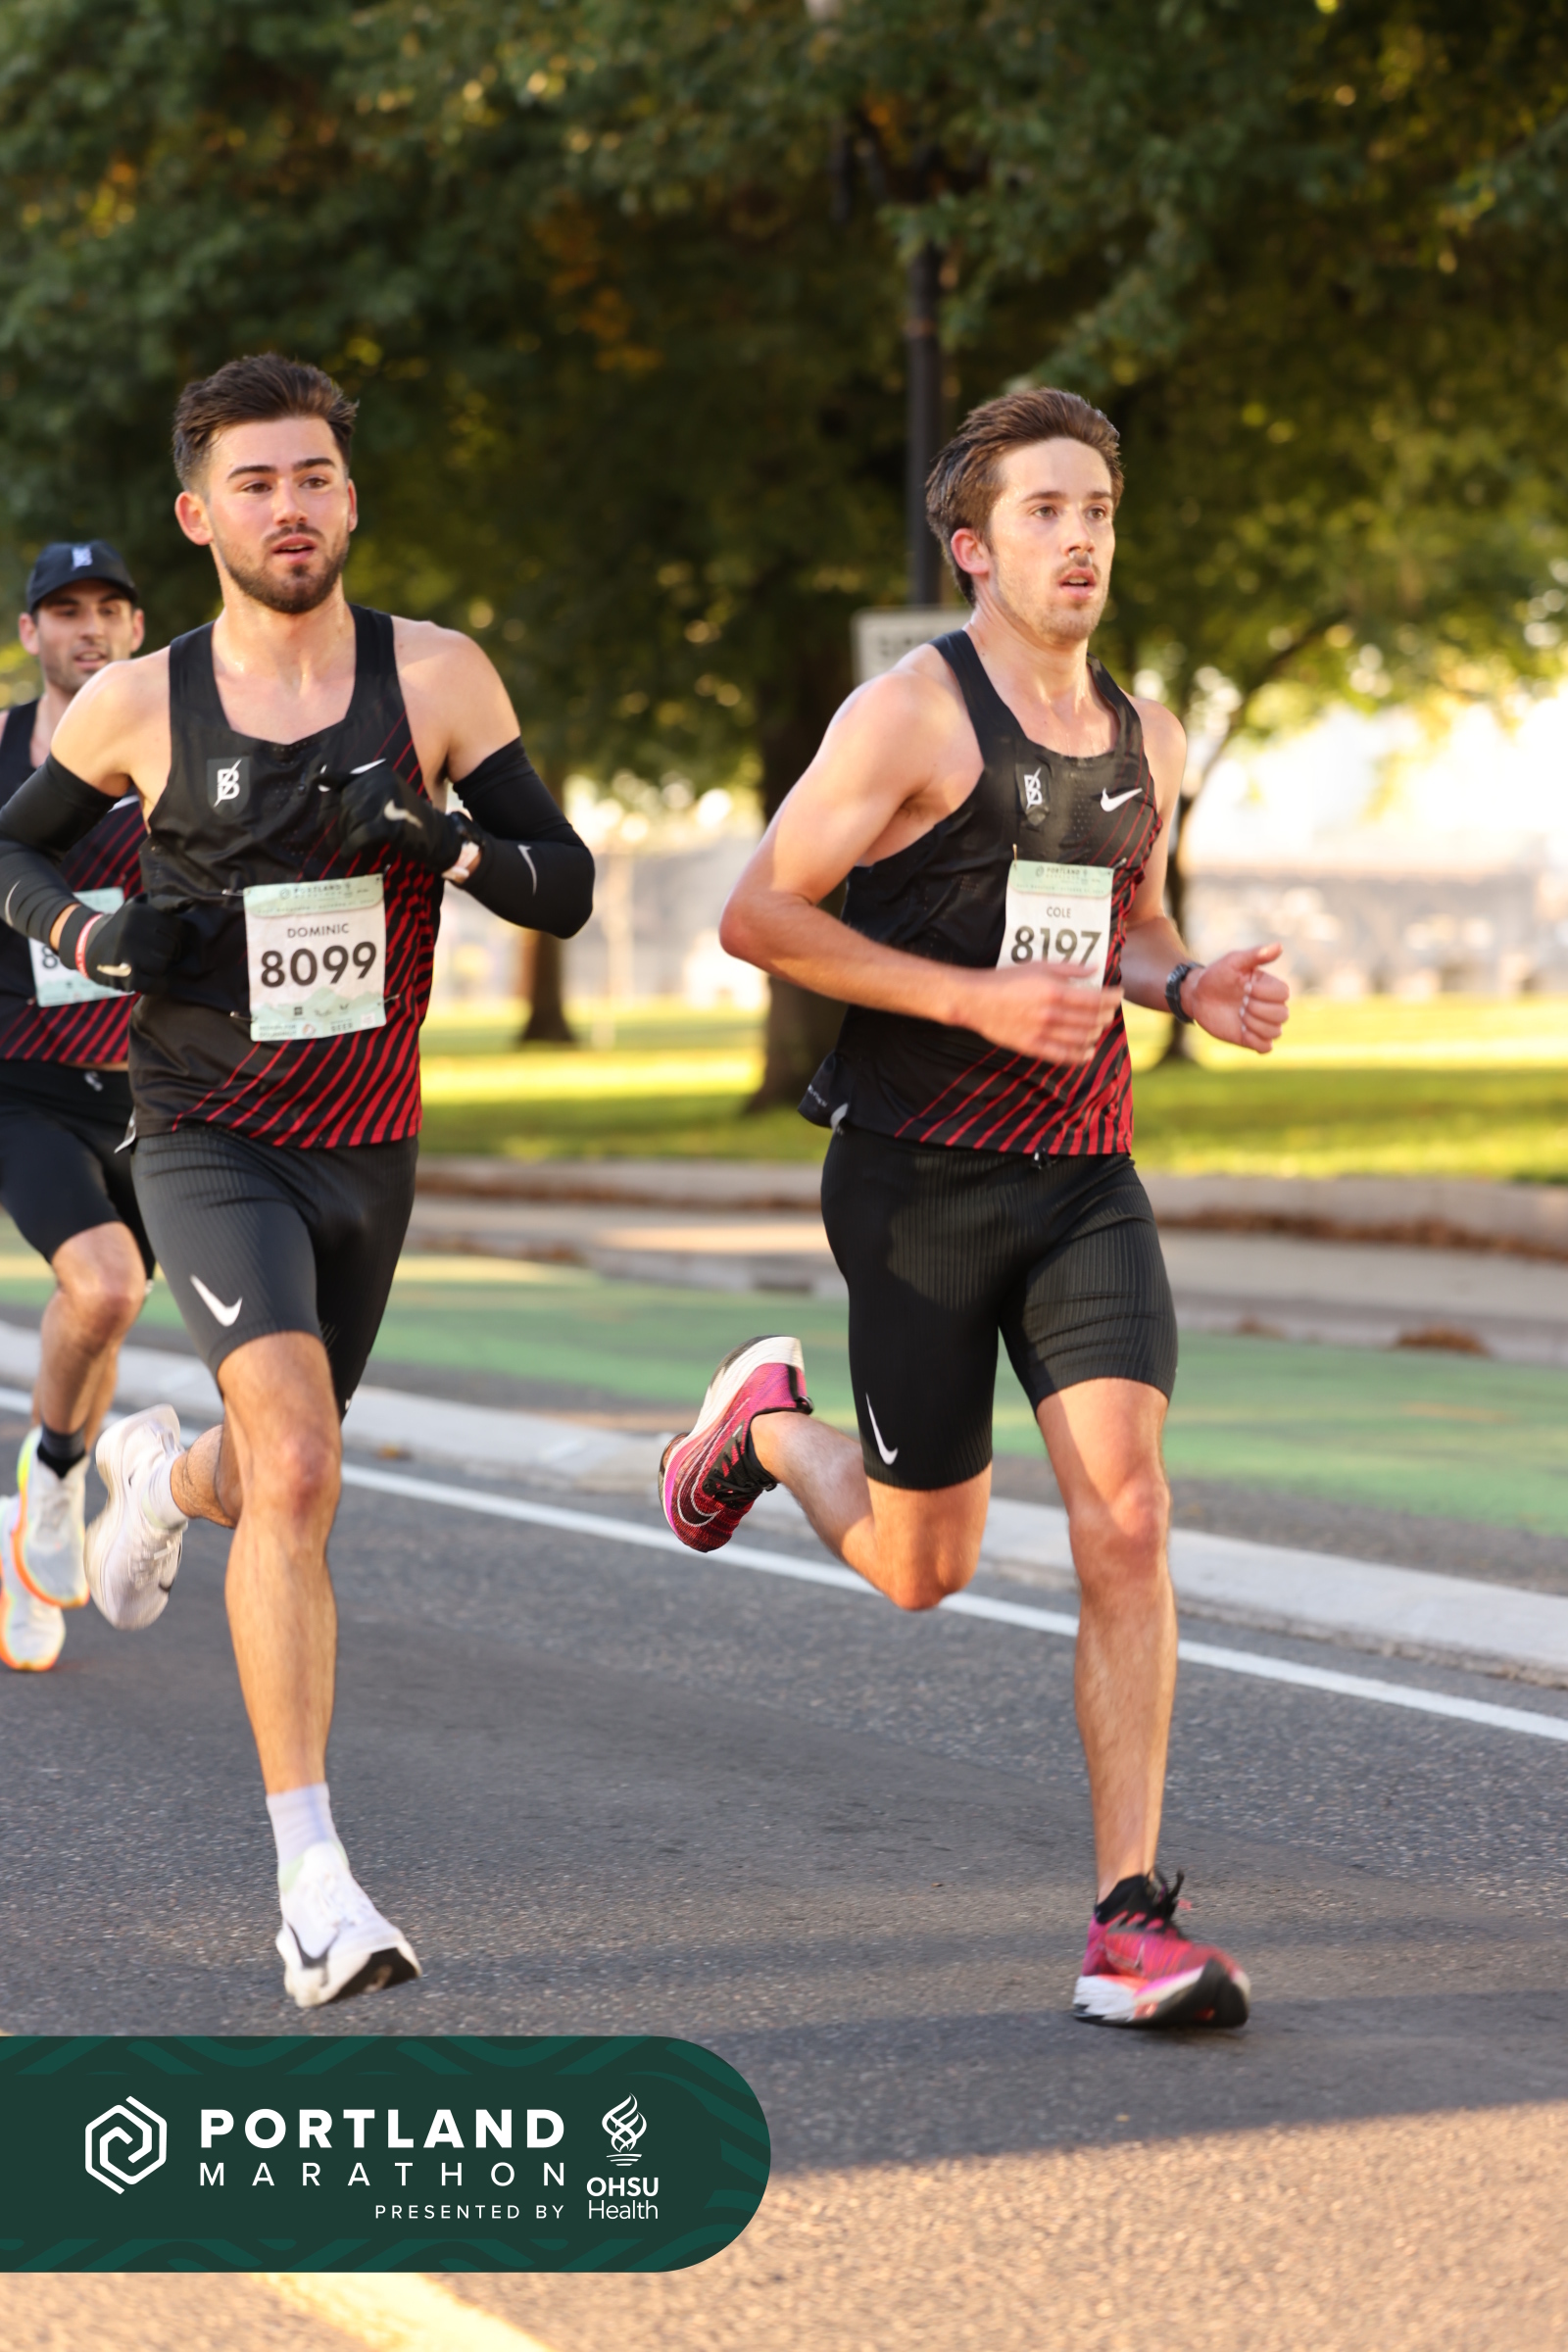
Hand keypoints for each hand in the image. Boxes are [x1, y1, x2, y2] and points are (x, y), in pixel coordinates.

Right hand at [77, 899, 191, 993]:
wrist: (85, 946)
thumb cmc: (122, 929)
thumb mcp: (134, 908)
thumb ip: (161, 905)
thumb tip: (187, 902)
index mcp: (139, 912)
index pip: (178, 929)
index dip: (173, 938)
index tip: (161, 940)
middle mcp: (133, 930)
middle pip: (172, 949)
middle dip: (165, 954)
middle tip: (149, 954)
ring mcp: (128, 952)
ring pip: (164, 966)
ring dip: (157, 969)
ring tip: (143, 964)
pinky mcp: (125, 975)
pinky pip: (156, 984)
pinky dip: (157, 985)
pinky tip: (148, 979)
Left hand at [335, 762, 464, 871]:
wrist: (435, 836)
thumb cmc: (405, 817)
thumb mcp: (382, 795)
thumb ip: (354, 786)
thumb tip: (318, 778)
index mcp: (380, 774)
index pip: (347, 789)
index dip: (338, 809)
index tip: (336, 822)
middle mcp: (383, 783)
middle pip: (348, 805)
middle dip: (342, 825)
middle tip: (342, 840)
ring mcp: (388, 802)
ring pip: (352, 820)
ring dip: (346, 836)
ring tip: (348, 846)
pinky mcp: (390, 824)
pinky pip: (360, 835)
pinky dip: (351, 846)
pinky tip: (349, 852)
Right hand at [965, 962, 1122, 1062]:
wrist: (976, 1000)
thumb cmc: (1006, 979)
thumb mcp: (1038, 965)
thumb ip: (1068, 969)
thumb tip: (1094, 969)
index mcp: (1055, 992)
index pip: (1095, 999)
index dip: (1112, 998)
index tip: (1119, 994)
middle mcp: (1051, 1014)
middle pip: (1092, 1020)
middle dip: (1107, 1015)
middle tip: (1110, 1010)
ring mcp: (1042, 1033)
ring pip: (1081, 1039)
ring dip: (1096, 1033)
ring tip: (1100, 1027)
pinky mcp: (1032, 1047)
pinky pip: (1062, 1056)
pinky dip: (1080, 1056)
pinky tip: (1088, 1051)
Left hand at [1188, 942, 1289, 1053]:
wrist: (1197, 995)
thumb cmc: (1216, 975)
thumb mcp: (1233, 961)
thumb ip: (1255, 955)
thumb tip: (1279, 946)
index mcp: (1269, 986)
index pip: (1284, 994)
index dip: (1264, 993)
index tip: (1244, 987)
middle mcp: (1269, 1005)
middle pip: (1283, 1015)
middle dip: (1257, 1009)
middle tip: (1240, 1003)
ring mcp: (1261, 1023)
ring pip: (1276, 1032)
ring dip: (1254, 1024)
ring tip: (1238, 1015)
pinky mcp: (1250, 1038)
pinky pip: (1266, 1047)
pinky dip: (1255, 1041)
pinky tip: (1241, 1030)